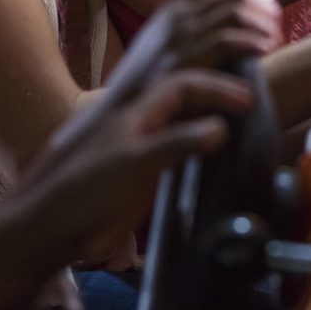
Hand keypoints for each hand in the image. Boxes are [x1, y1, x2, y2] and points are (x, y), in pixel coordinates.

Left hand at [25, 69, 253, 265]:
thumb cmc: (90, 189)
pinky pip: (183, 145)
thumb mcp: (135, 163)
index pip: (186, 84)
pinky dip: (204, 140)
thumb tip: (221, 126)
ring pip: (187, 117)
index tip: (247, 99)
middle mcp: (147, 119)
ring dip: (213, 109)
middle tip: (252, 100)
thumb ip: (177, 143)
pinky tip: (220, 150)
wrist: (57, 225)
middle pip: (189, 93)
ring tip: (243, 116)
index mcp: (141, 109)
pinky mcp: (149, 170)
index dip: (218, 88)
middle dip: (220, 90)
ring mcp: (148, 144)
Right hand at [104, 0, 282, 106]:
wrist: (115, 118)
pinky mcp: (186, 62)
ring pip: (234, 13)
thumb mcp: (161, 51)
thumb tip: (227, 30)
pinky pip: (228, 41)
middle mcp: (176, 19)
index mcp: (170, 10)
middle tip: (275, 18)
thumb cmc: (143, 89)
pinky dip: (252, 40)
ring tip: (273, 37)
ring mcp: (180, 39)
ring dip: (261, 22)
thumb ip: (188, 36)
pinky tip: (265, 49)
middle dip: (260, 3)